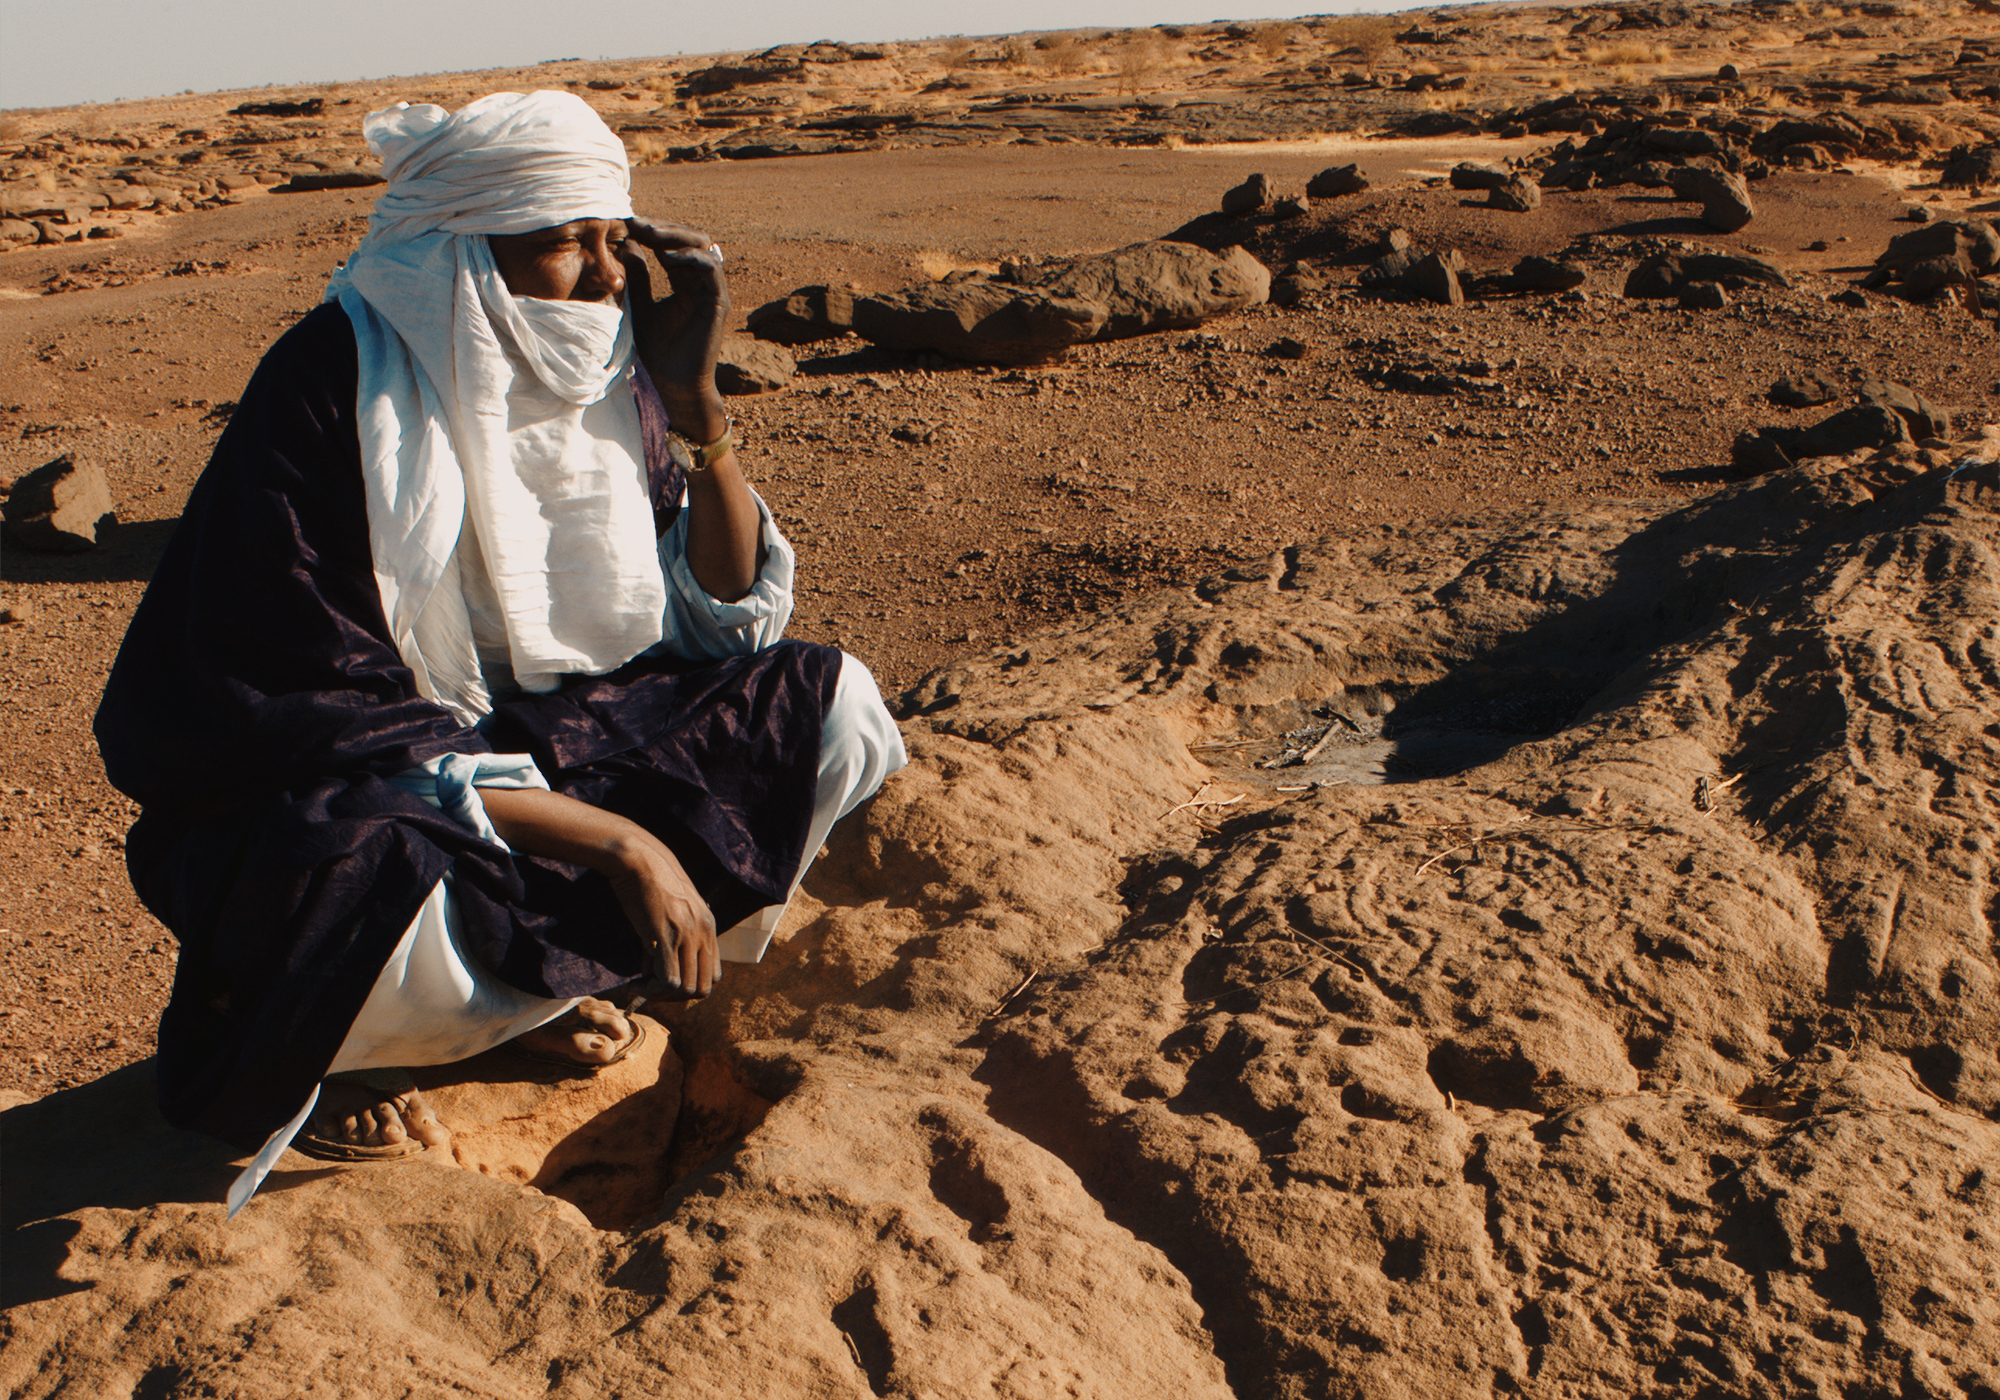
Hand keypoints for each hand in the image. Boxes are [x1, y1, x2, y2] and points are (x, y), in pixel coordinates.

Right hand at [477, 786, 719, 994]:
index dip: (690, 985)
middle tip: (653, 988)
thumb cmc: (647, 881)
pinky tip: (636, 981)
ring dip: (662, 995)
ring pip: (686, 989)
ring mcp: (687, 935)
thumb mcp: (673, 908)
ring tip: (642, 983)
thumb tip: (656, 968)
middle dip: (677, 997)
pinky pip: (669, 981)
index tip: (666, 981)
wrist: (637, 858)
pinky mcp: (665, 936)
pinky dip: (652, 990)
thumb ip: (674, 936)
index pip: (714, 975)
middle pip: (703, 988)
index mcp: (709, 926)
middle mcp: (703, 932)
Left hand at [623, 217, 729, 440]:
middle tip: (637, 222)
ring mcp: (712, 291)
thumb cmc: (658, 350)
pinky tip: (667, 255)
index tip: (627, 225)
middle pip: (690, 239)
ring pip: (703, 246)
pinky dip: (691, 256)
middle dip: (663, 227)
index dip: (652, 232)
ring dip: (675, 235)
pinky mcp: (719, 301)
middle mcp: (701, 282)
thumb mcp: (640, 305)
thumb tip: (626, 243)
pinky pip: (711, 268)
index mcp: (684, 282)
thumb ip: (637, 276)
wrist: (674, 382)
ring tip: (649, 233)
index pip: (672, 245)